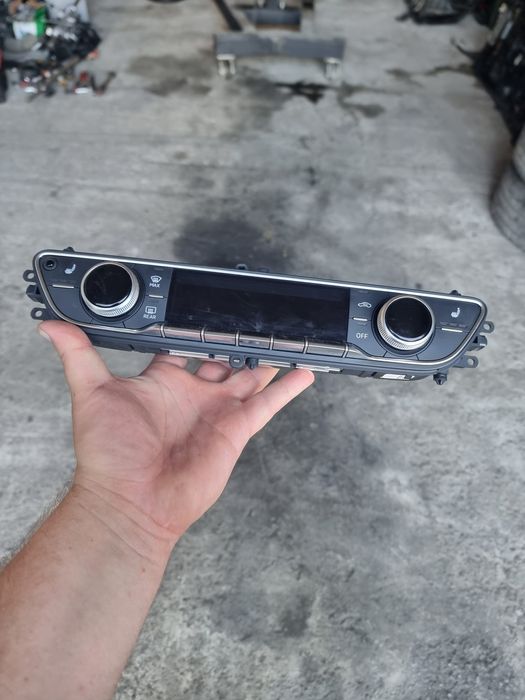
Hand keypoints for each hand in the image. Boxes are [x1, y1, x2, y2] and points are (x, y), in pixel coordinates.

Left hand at [39, 321, 313, 555]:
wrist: (131, 502)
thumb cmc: (108, 455)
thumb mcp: (91, 393)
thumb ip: (78, 354)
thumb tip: (50, 324)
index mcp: (162, 382)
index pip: (183, 347)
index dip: (194, 330)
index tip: (205, 310)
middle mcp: (192, 395)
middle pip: (221, 360)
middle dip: (235, 342)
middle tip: (252, 321)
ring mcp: (216, 412)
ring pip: (249, 377)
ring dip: (266, 360)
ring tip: (284, 339)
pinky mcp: (236, 430)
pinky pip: (268, 404)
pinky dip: (288, 388)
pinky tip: (303, 372)